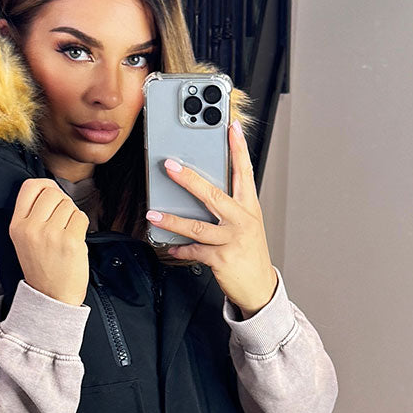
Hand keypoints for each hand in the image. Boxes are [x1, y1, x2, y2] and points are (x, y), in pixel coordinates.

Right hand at [9, 178, 89, 307]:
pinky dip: (81, 226)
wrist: (52, 298)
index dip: (45, 186)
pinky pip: (81, 217)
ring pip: (69, 204)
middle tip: (62, 220)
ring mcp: (52, 234)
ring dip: (72, 216)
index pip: (30, 186)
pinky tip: (74, 240)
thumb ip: (31, 215)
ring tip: (66, 234)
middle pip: (53, 192)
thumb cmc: (42, 269)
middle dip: (62, 202)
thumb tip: (50, 189)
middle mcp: (32, 228)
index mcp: (17, 226)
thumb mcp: (24, 240)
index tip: (52, 195)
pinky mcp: (70, 241)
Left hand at [145, 121, 277, 316]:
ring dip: (172, 220)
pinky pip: (194, 251)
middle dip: (189, 179)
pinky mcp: (221, 259)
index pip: (244, 171)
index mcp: (249, 207)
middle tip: (170, 166)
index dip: (239, 148)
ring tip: (153, 214)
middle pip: (213, 195)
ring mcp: (231, 240)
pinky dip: (180, 249)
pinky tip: (170, 246)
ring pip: (197, 226)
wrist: (259, 286)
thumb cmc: (249, 252)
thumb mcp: (246, 224)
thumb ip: (230, 206)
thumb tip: (203, 190)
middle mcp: (241, 220)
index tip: (232, 126)